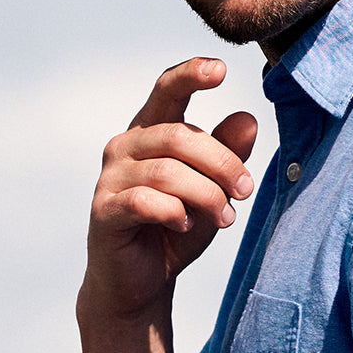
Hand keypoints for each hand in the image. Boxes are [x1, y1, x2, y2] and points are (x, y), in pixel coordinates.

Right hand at [78, 57, 257, 323]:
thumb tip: (249, 119)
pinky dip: (174, 211)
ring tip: (225, 217)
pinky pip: (144, 201)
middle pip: (179, 134)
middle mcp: (126, 144)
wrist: (141, 283)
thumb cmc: (178, 225)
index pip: (168, 88)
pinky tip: (185, 224)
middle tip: (246, 190)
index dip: (191, 74)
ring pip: (167, 171)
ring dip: (205, 194)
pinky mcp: (103, 210)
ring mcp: (110, 177)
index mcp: (152, 128)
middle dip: (221, 162)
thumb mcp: (212, 186)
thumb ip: (227, 153)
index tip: (220, 69)